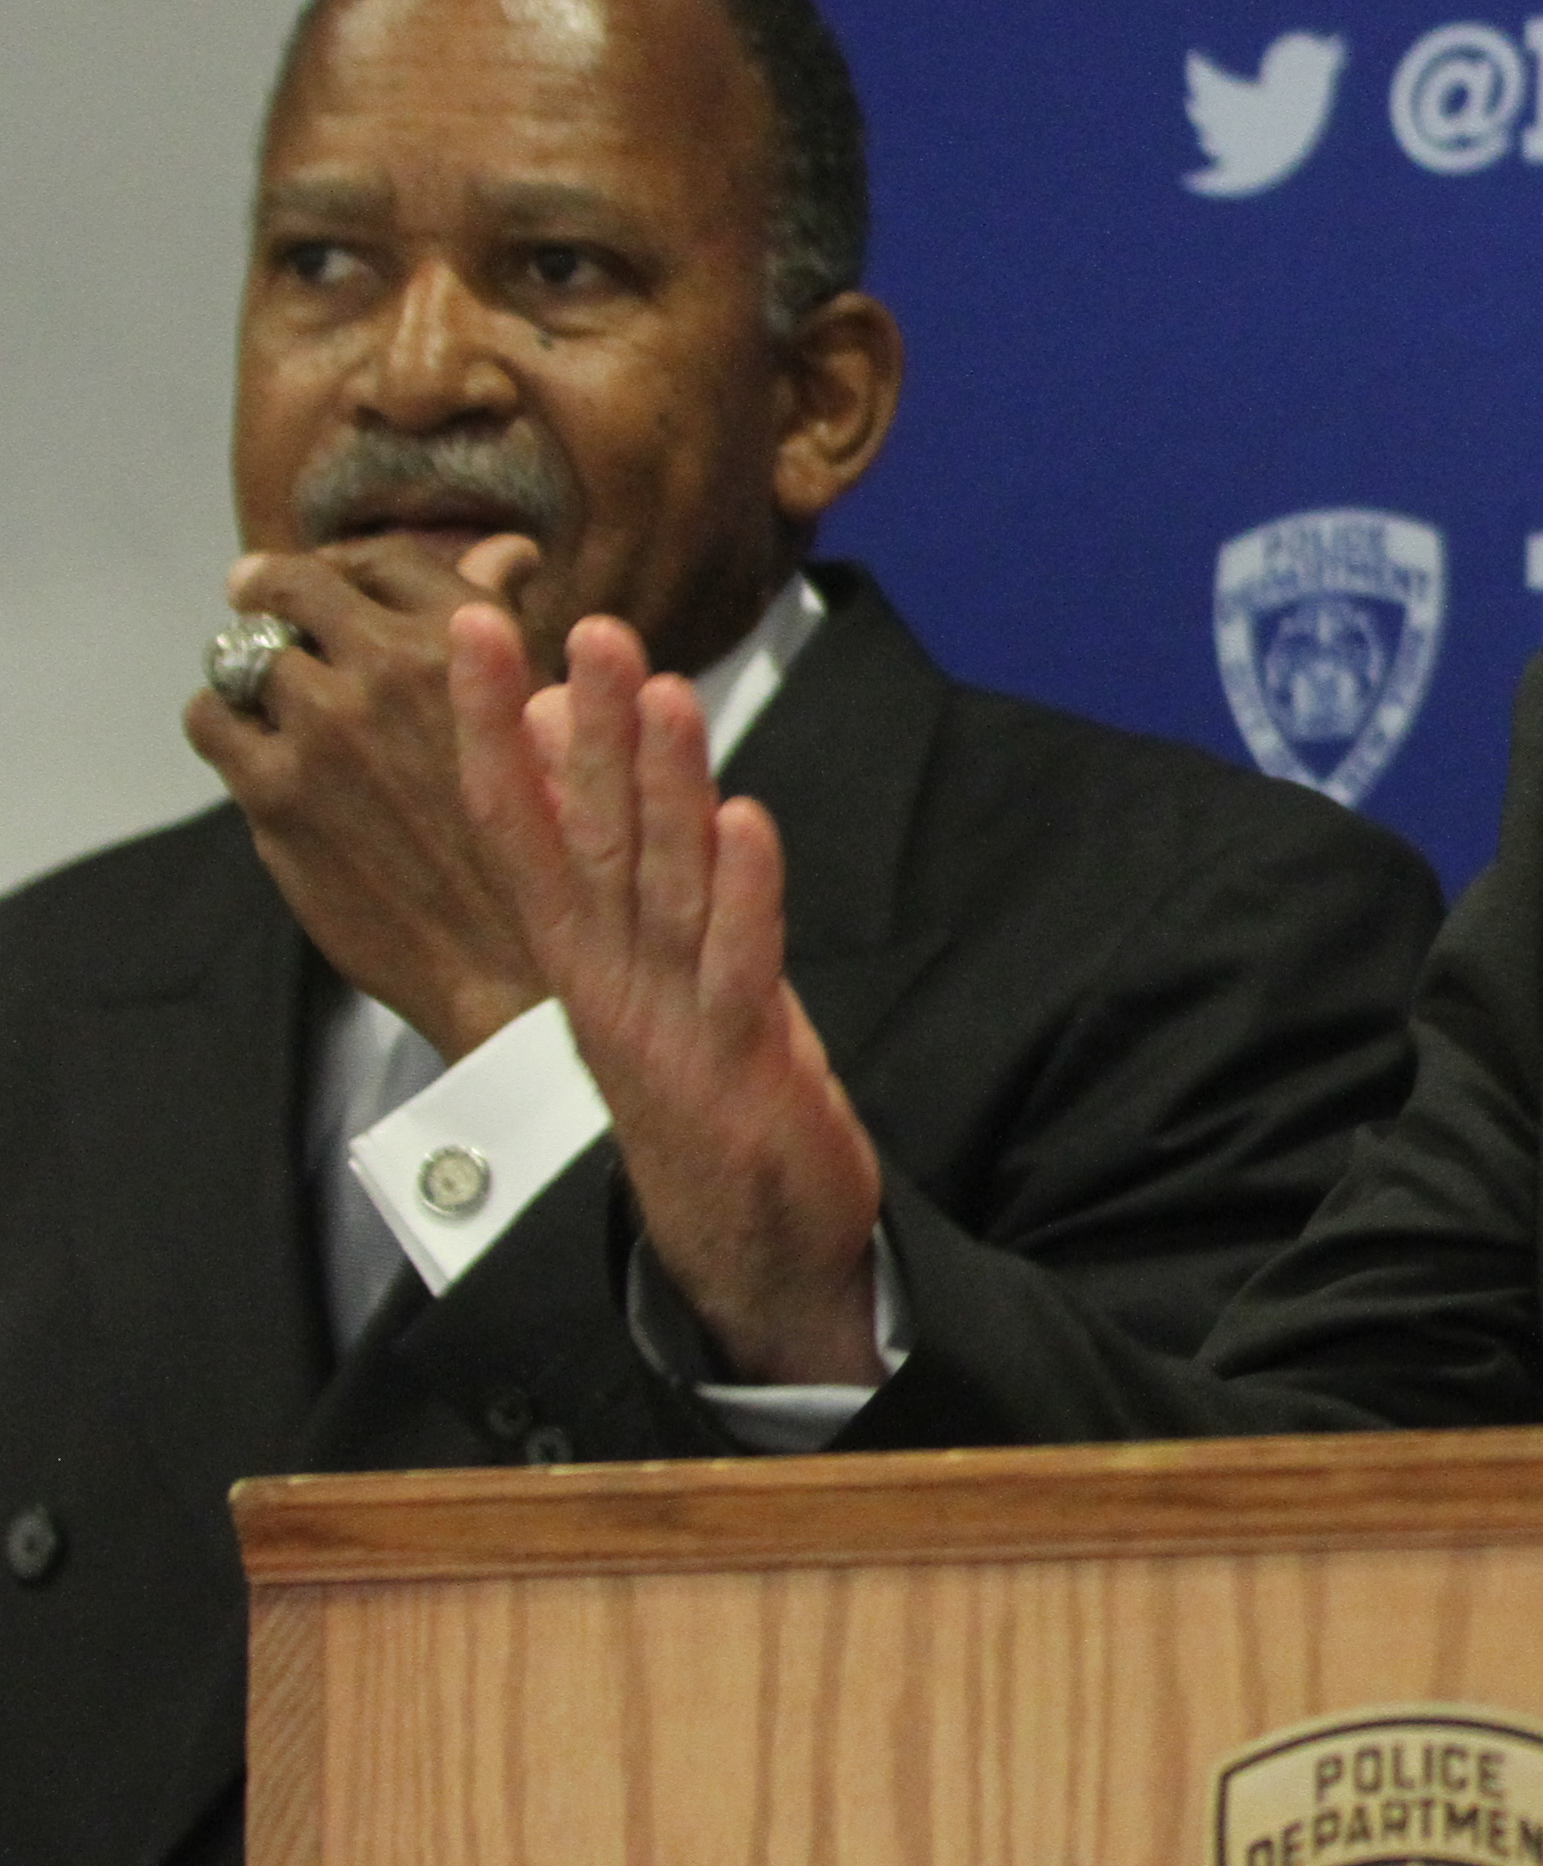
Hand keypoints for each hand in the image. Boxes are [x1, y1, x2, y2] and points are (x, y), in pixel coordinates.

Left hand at [187, 531, 554, 1055]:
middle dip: (275, 586)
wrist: (513, 963)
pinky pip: (213, 718)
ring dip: (253, 663)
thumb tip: (500, 555)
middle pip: (296, 584)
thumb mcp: (553, 719)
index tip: (336, 576)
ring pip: (245, 650)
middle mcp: (392, 669)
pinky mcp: (275, 793)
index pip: (383, 559)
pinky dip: (223, 718)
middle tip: (261, 597)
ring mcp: (326, 730)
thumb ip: (509, 630)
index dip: (352, 562)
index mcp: (472, 642)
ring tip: (266, 691)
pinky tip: (249, 740)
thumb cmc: (547, 846)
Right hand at [449, 605, 887, 1385]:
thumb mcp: (633, 961)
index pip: (514, 819)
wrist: (742, 1239)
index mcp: (573, 949)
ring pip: (660, 885)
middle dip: (585, 730)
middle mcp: (604, 975)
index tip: (473, 629)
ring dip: (663, 788)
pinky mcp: (739, 1058)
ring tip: (663, 691)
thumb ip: (597, 851)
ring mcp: (667, 1018)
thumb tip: (548, 731)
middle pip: (584, 837)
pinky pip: (740, 961)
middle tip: (588, 626)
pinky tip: (746, 822)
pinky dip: (745, 892)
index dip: (489, 724)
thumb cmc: (690, 1076)